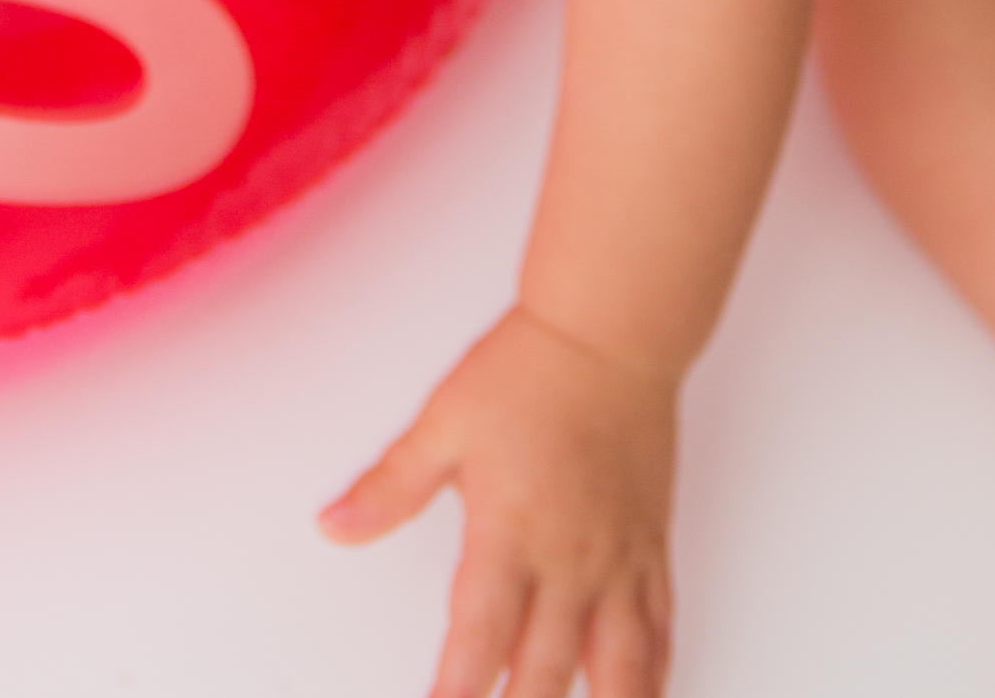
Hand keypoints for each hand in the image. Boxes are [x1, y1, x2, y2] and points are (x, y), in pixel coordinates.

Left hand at [320, 305, 674, 697]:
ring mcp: (618, 562)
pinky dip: (652, 674)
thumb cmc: (529, 370)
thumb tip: (334, 524)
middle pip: (547, 676)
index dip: (457, 697)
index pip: (478, 642)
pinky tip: (641, 693)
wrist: (609, 332)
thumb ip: (389, 486)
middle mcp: (570, 563)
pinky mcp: (652, 547)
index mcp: (510, 535)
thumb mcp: (443, 423)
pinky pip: (661, 629)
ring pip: (622, 670)